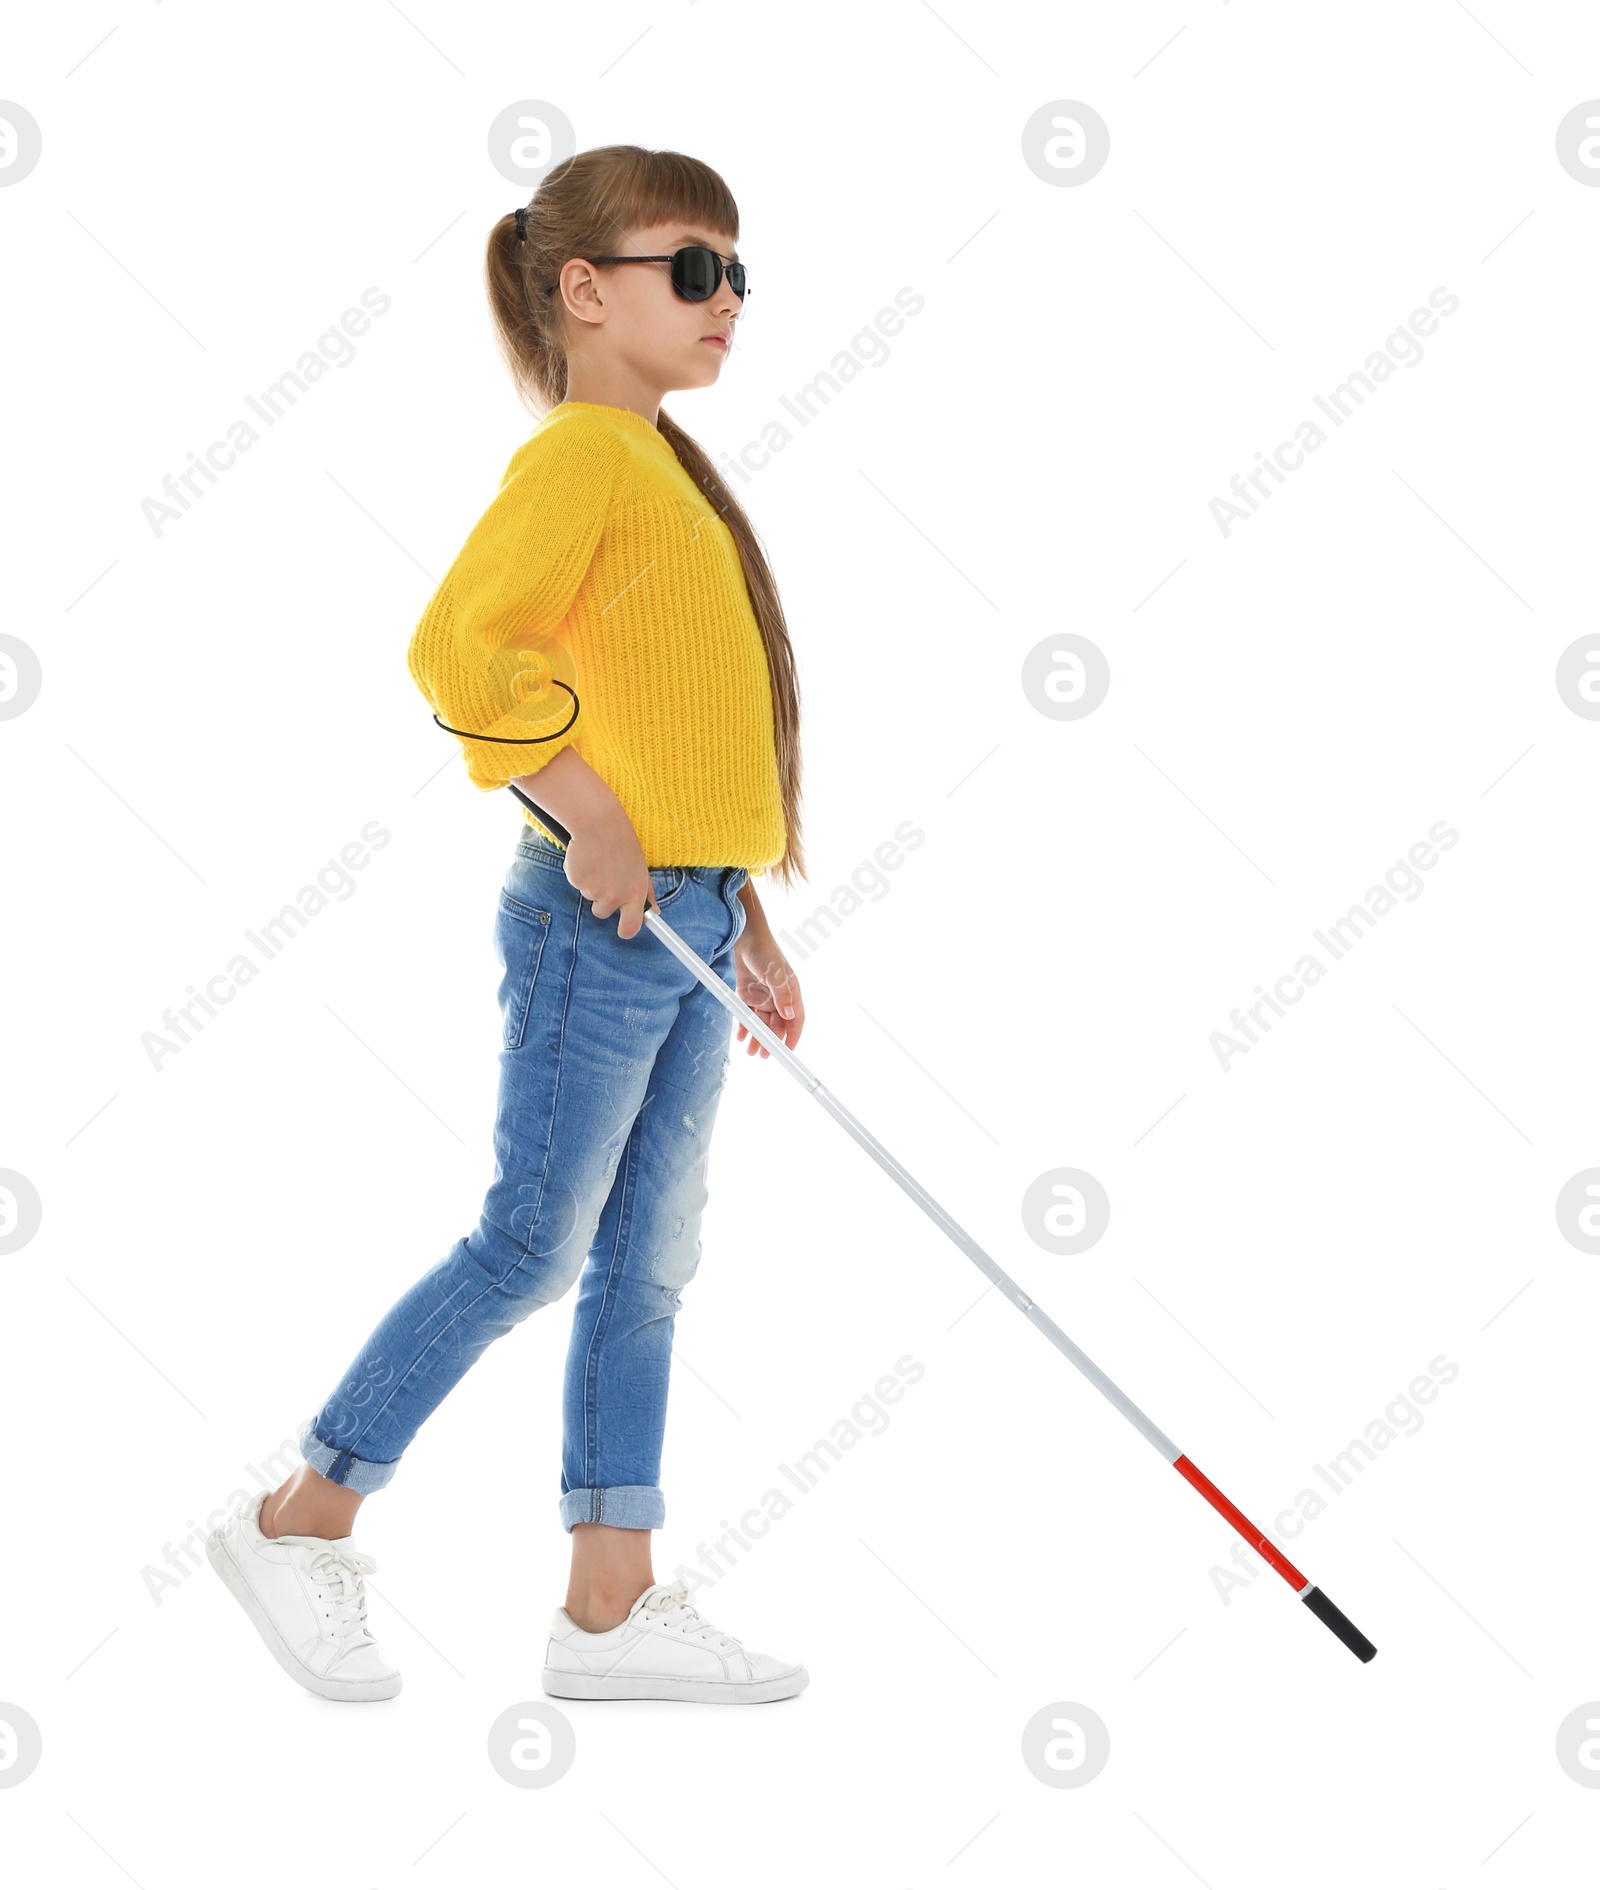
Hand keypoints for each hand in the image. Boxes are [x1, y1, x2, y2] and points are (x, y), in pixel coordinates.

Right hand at [564, 814, 657, 938]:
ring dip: (591, 884)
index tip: (624, 930)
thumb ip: (647, 892)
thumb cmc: (623, 843)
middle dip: (602, 900)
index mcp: (635, 893)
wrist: (599, 822)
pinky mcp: (578, 881)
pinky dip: (580, 874)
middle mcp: (615, 895)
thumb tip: (655, 912)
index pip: (631, 927)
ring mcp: (595, 890)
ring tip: (599, 862)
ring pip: (589, 898)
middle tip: (606, 876)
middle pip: (603, 913)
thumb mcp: (640, 867)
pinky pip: (577, 885)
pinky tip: (587, 858)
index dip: (626, 930)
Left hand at [733, 926, 803, 1056]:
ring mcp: (763, 998)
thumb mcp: (774, 973)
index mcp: (791, 994)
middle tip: (762, 1055)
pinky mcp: (749, 997)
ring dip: (756, 1038)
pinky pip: (748, 1017)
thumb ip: (782, 994)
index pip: (796, 1020)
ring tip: (750, 1052)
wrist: (744, 938)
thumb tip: (789, 1015)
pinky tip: (740, 1037)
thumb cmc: (765, 951)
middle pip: (777, 1026)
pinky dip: (744, 1027)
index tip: (787, 1052)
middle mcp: (778, 999)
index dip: (793, 1037)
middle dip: (770, 1042)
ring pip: (761, 1025)